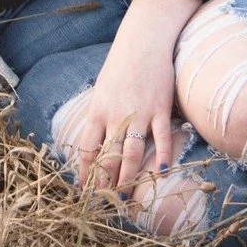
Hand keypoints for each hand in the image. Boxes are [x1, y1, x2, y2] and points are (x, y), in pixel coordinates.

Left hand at [69, 0, 201, 192]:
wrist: (143, 42)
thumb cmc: (120, 67)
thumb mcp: (101, 91)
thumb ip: (99, 117)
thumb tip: (95, 143)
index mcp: (98, 111)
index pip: (88, 149)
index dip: (85, 172)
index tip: (84, 190)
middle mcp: (116, 116)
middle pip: (109, 157)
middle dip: (105, 183)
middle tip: (105, 203)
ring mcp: (140, 113)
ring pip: (132, 153)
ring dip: (129, 178)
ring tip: (127, 197)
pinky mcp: (160, 109)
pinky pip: (162, 138)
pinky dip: (162, 156)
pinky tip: (160, 173)